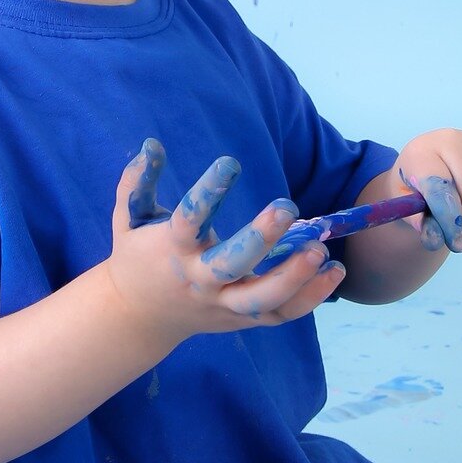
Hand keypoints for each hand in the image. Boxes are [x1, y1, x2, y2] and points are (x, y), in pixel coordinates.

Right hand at [103, 137, 342, 345]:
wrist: (137, 318)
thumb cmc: (136, 257)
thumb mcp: (127, 219)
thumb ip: (136, 182)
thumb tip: (152, 143)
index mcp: (172, 250)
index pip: (190, 219)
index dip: (209, 191)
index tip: (230, 162)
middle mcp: (199, 280)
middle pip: (232, 265)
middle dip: (261, 239)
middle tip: (287, 207)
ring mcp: (223, 304)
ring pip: (262, 299)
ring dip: (294, 276)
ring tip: (321, 249)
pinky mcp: (242, 319)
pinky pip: (281, 314)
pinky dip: (310, 297)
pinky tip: (334, 271)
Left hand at [396, 130, 461, 252]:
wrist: (432, 162)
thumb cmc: (417, 187)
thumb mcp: (407, 205)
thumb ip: (418, 222)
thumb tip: (436, 239)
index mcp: (422, 151)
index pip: (441, 188)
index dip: (449, 220)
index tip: (454, 242)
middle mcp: (453, 139)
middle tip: (455, 222)